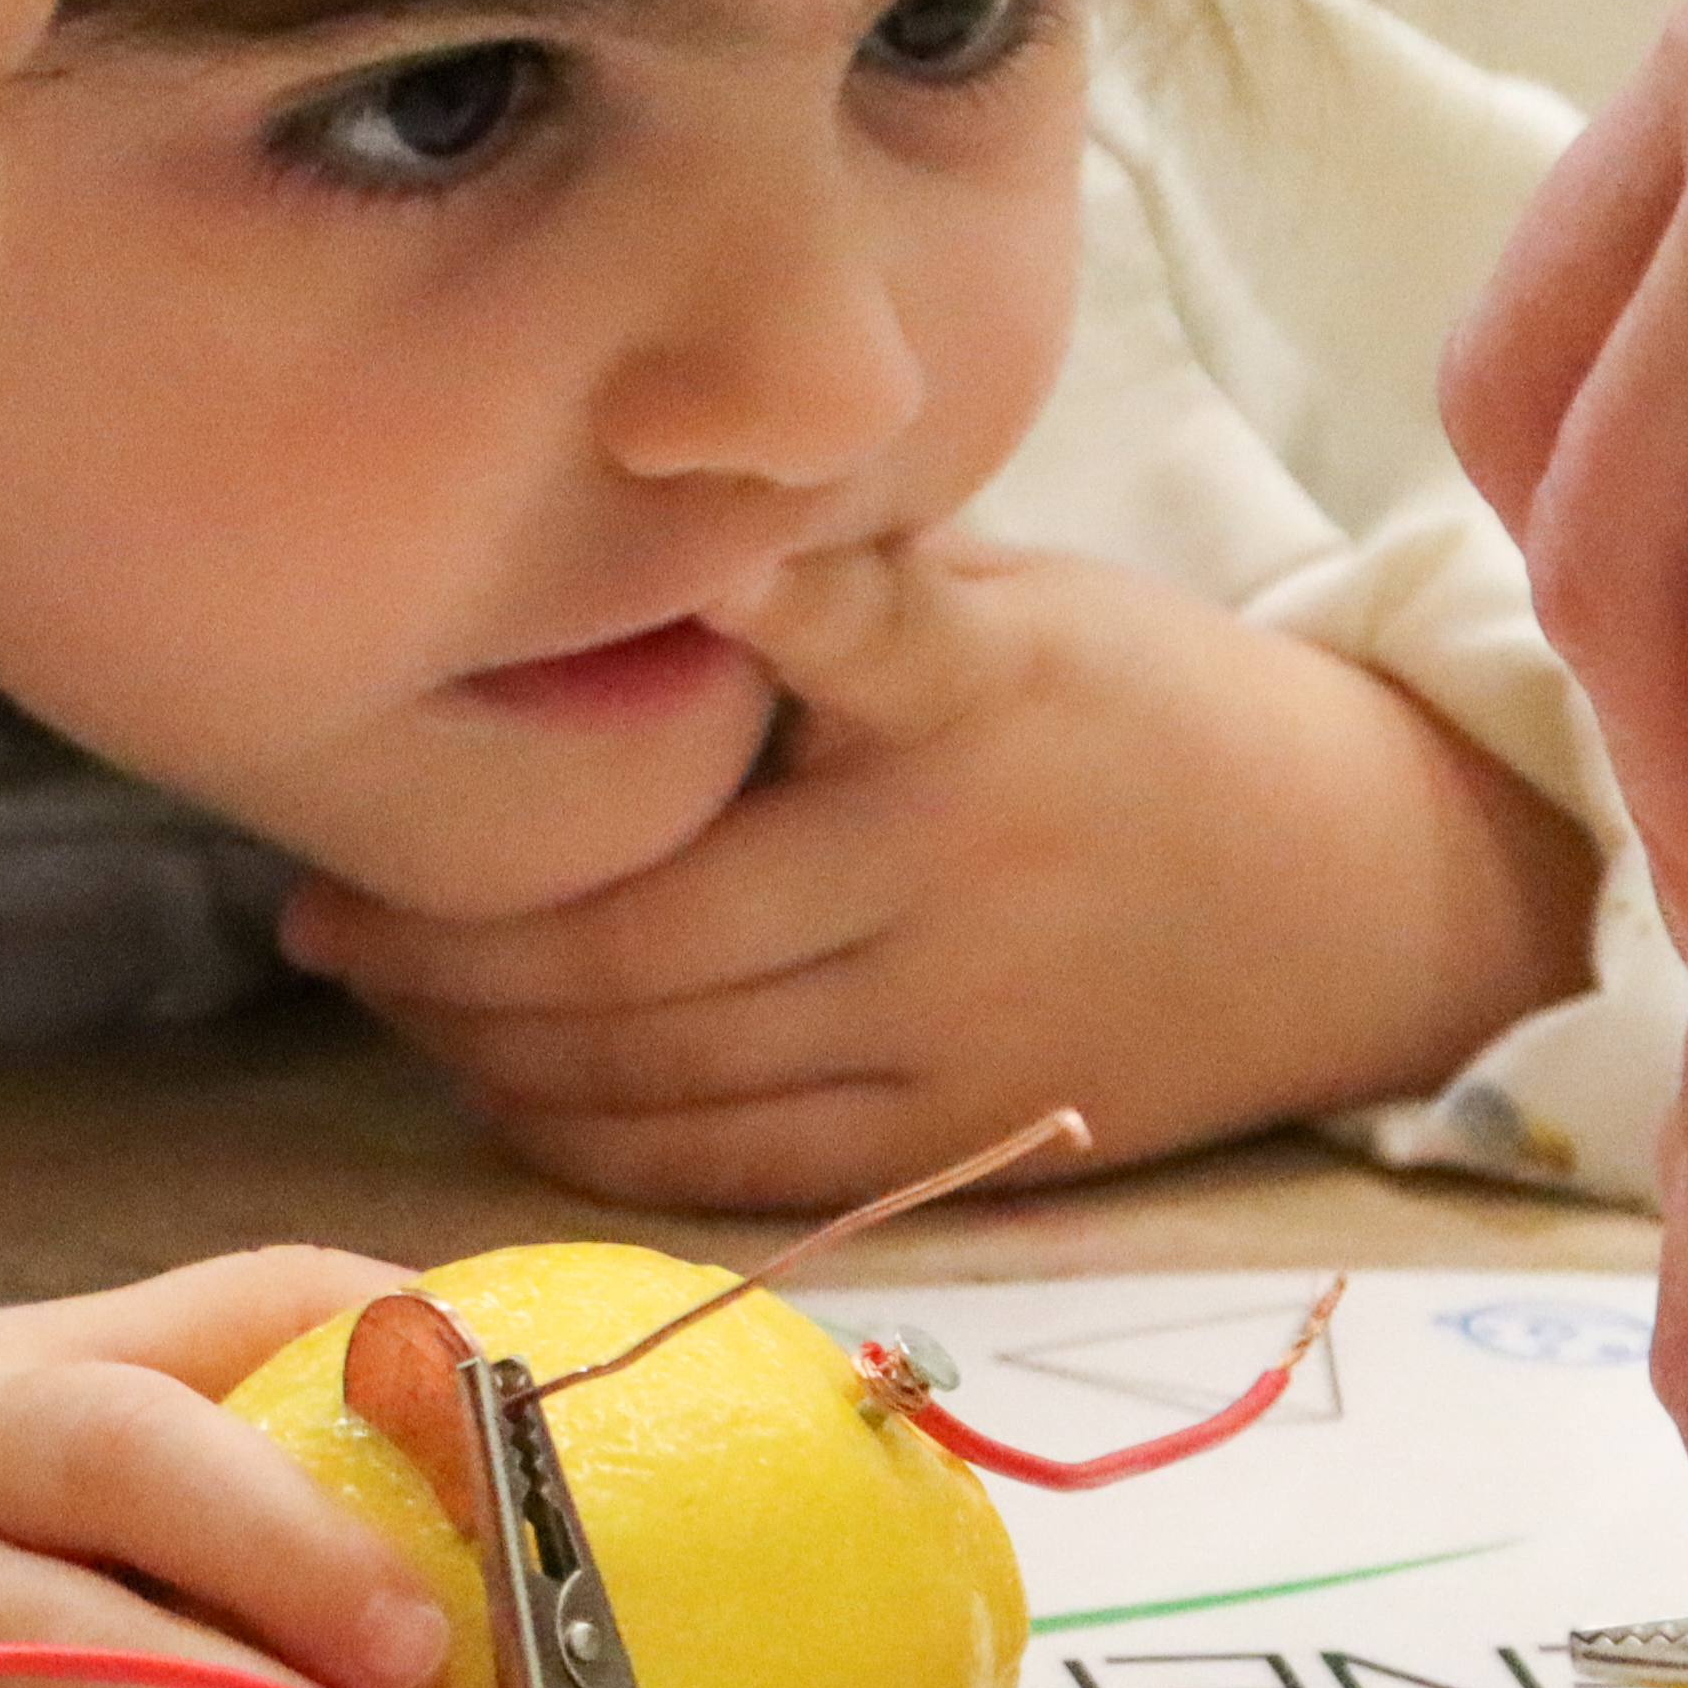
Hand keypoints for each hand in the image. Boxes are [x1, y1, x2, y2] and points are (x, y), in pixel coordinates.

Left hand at [282, 537, 1599, 1211]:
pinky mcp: (965, 1141)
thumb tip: (634, 522)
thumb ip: (851, 593)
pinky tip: (506, 1086)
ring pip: (658, 1069)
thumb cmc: (1158, 715)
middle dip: (446, 935)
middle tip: (313, 905)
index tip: (621, 574)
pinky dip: (590, 1136)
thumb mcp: (1031, 600)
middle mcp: (951, 873)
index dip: (750, 599)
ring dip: (484, 1043)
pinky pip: (728, 1165)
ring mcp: (954, 1031)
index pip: (854, 631)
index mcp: (976, 695)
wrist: (1373, 893)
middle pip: (638, 935)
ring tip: (380, 992)